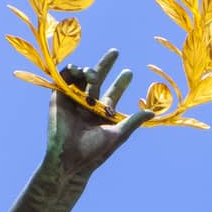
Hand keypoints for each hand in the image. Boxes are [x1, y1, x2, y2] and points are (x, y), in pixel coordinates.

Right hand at [45, 48, 151, 182]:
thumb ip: (133, 121)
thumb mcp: (118, 134)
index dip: (120, 82)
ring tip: (94, 74)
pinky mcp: (58, 99)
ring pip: (80, 78)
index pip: (113, 93)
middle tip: (116, 52)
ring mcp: (72, 101)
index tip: (129, 72)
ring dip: (89, 70)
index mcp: (102, 113)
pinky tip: (80, 71)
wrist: (70, 159)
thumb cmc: (95, 151)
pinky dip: (71, 71)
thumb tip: (153, 112)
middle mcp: (87, 105)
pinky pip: (63, 79)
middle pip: (97, 80)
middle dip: (106, 65)